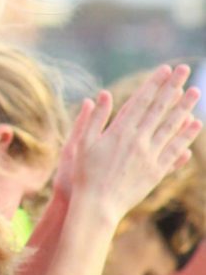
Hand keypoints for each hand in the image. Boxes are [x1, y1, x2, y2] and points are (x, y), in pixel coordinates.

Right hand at [69, 65, 201, 222]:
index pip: (141, 101)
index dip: (154, 84)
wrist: (97, 205)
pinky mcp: (156, 171)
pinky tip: (195, 125)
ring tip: (194, 92)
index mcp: (119, 131)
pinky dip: (186, 136)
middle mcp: (138, 141)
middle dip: (172, 88)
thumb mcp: (81, 142)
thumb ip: (93, 119)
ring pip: (171, 127)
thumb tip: (101, 95)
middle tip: (184, 72)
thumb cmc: (83, 173)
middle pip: (160, 110)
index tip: (164, 69)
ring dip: (184, 108)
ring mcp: (150, 157)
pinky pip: (175, 150)